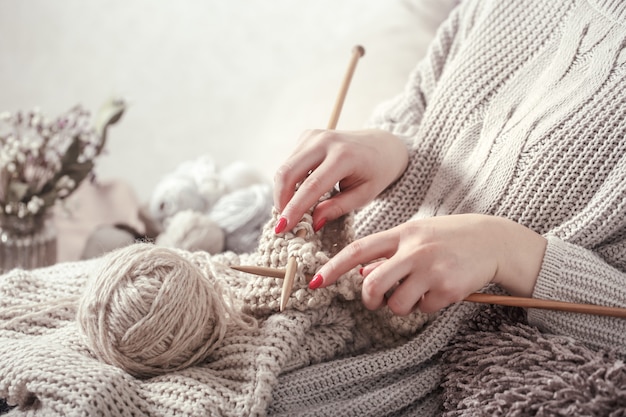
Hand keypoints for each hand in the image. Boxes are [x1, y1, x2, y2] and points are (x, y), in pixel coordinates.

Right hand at [273, 128, 408, 233]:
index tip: (283, 228)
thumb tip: (312, 222)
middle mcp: (325, 141)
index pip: (311, 186)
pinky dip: (289, 181)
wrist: (383, 145)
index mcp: (344, 156)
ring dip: (283, 192)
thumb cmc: (376, 173)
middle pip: (288, 172)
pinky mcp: (307, 136)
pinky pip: (289, 162)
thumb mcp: (364, 195)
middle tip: (283, 222)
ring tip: (292, 210)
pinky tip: (299, 193)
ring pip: (284, 167)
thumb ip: (337, 208)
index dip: (294, 208)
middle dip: (280, 200)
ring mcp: (314, 136)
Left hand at [309, 214, 546, 314]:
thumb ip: (389, 252)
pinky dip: (428, 306)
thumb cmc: (448, 238)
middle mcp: (414, 250)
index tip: (315, 282)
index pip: (358, 249)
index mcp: (401, 233)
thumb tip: (362, 273)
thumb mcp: (416, 236)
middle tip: (377, 301)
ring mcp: (431, 269)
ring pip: (397, 304)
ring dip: (403, 305)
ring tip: (420, 290)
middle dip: (369, 299)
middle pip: (372, 285)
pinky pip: (424, 310)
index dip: (333, 267)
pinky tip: (441, 289)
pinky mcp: (449, 287)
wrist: (494, 239)